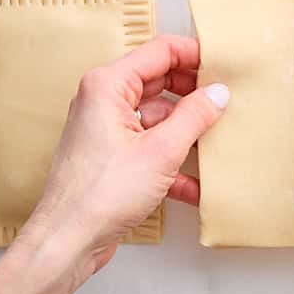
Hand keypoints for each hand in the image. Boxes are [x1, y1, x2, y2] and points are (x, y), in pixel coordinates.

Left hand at [19, 35, 229, 279]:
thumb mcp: (161, 150)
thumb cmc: (100, 194)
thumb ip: (195, 116)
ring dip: (187, 129)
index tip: (224, 64)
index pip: (160, 51)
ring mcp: (106, 130)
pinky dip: (173, 160)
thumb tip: (218, 93)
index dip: (195, 54)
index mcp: (109, 86)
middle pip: (160, 81)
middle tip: (227, 99)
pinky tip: (197, 184)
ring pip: (158, 116)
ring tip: (219, 139)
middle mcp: (103, 101)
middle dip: (194, 92)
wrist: (66, 243)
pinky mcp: (112, 157)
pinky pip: (150, 145)